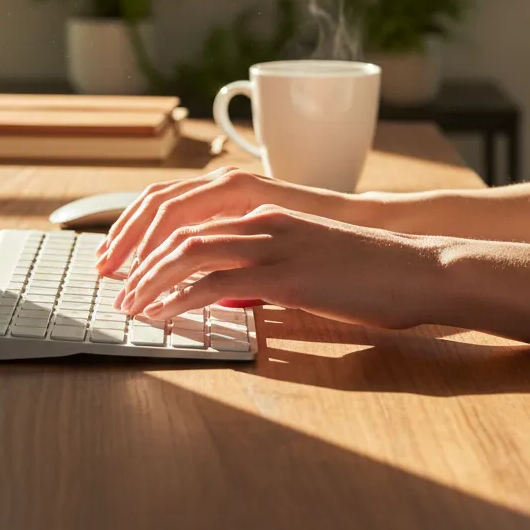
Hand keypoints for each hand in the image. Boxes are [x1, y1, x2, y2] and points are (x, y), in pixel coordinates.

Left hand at [111, 203, 445, 328]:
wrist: (418, 269)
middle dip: (134, 253)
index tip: (123, 259)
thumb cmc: (369, 272)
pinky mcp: (282, 275)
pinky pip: (213, 284)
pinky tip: (161, 317)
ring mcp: (271, 244)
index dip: (148, 233)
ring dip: (148, 278)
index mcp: (264, 213)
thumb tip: (226, 296)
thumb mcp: (306, 262)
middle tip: (110, 282)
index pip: (188, 211)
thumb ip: (262, 272)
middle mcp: (260, 220)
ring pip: (187, 251)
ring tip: (127, 305)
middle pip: (176, 225)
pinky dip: (178, 299)